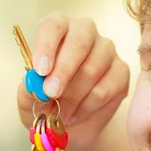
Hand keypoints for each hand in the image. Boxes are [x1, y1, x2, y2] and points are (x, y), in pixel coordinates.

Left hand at [17, 11, 129, 148]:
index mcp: (58, 28)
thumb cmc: (46, 103)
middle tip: (51, 93)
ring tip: (60, 113)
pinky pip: (105, 89)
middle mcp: (84, 32)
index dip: (46, 46)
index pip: (53, 25)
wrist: (70, 125)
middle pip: (78, 42)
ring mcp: (106, 50)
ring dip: (72, 97)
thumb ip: (29, 89)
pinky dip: (86, 107)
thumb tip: (35, 83)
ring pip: (92, 69)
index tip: (40, 70)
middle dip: (63, 71)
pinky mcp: (121, 71)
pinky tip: (76, 114)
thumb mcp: (29, 98)